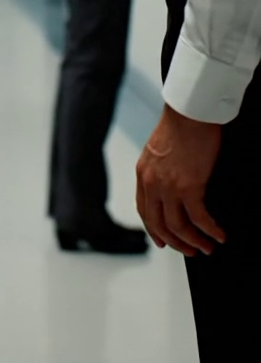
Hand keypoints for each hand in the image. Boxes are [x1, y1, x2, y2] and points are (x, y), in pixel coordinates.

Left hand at [136, 104, 225, 256]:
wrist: (190, 111)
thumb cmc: (181, 122)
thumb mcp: (159, 148)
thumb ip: (161, 167)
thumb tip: (173, 181)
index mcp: (143, 173)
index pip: (145, 210)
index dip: (154, 229)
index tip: (163, 240)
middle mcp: (152, 183)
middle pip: (159, 224)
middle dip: (175, 242)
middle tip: (190, 251)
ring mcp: (169, 187)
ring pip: (178, 227)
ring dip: (194, 241)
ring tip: (207, 248)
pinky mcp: (189, 187)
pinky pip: (199, 219)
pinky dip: (210, 231)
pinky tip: (219, 235)